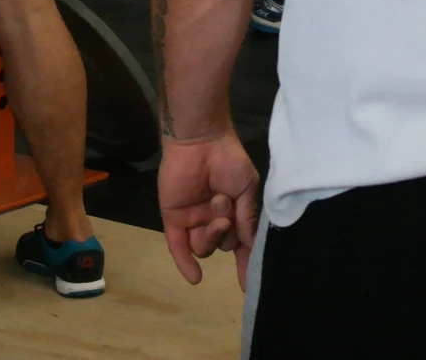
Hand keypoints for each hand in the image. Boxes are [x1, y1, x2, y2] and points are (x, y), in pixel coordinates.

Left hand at [157, 131, 260, 288]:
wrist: (201, 141)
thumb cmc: (229, 160)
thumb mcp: (248, 187)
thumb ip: (247, 216)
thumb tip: (248, 244)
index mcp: (234, 212)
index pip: (241, 244)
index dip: (246, 263)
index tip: (251, 284)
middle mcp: (214, 220)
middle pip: (222, 246)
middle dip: (227, 233)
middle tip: (228, 212)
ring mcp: (193, 221)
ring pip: (203, 247)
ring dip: (211, 236)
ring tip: (216, 212)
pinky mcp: (174, 220)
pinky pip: (178, 248)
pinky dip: (185, 264)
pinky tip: (195, 279)